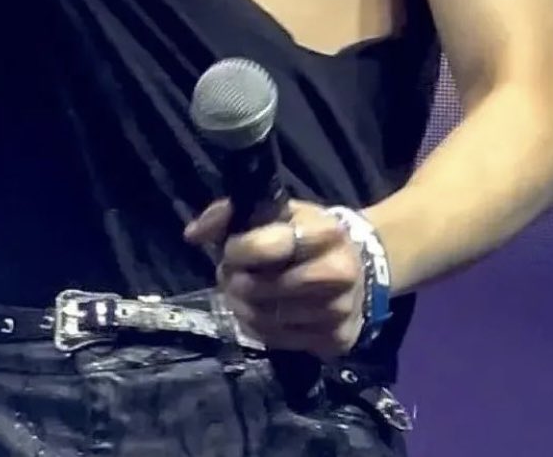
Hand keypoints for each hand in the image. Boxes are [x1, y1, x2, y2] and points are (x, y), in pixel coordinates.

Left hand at [184, 198, 364, 356]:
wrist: (359, 268)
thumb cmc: (307, 235)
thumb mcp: (277, 211)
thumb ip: (232, 215)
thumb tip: (192, 234)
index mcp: (325, 231)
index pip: (271, 246)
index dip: (240, 250)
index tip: (230, 250)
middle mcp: (339, 272)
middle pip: (266, 287)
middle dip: (236, 281)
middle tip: (228, 274)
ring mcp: (340, 309)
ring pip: (269, 318)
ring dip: (241, 307)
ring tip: (238, 294)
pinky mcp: (337, 340)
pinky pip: (280, 341)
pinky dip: (258, 328)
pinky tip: (255, 313)